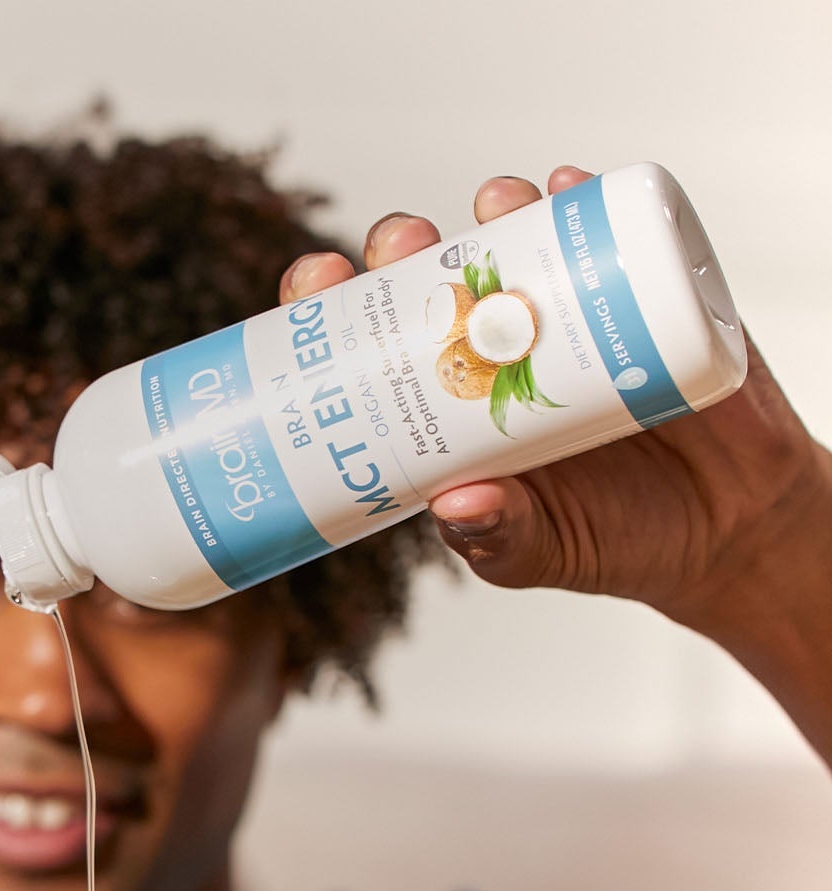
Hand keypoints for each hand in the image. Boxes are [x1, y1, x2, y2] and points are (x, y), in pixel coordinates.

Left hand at [279, 167, 831, 624]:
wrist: (725, 528)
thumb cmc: (608, 538)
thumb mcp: (535, 554)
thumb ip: (496, 536)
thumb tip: (458, 506)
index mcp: (445, 409)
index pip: (369, 349)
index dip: (333, 313)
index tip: (313, 288)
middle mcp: (492, 351)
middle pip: (426, 280)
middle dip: (399, 248)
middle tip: (398, 247)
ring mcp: (563, 317)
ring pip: (509, 241)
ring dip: (490, 212)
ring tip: (491, 208)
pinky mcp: (640, 295)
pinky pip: (606, 234)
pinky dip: (582, 202)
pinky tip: (565, 188)